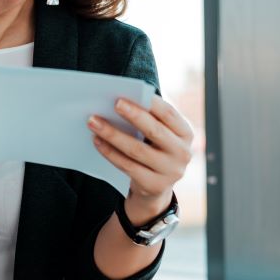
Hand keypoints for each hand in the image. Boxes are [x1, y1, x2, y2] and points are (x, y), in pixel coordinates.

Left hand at [88, 95, 194, 221]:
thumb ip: (151, 119)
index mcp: (186, 134)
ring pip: (136, 150)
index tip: (134, 92)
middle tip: (114, 103)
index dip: (151, 103)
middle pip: (154, 131)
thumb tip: (122, 100)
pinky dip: (109, 152)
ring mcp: (170, 172)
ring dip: (112, 134)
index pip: (169, 114)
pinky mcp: (154, 185)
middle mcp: (182, 153)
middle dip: (133, 115)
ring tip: (94, 121)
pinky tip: (97, 141)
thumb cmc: (155, 150)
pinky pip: (127, 166)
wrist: (156, 187)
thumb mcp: (160, 135)